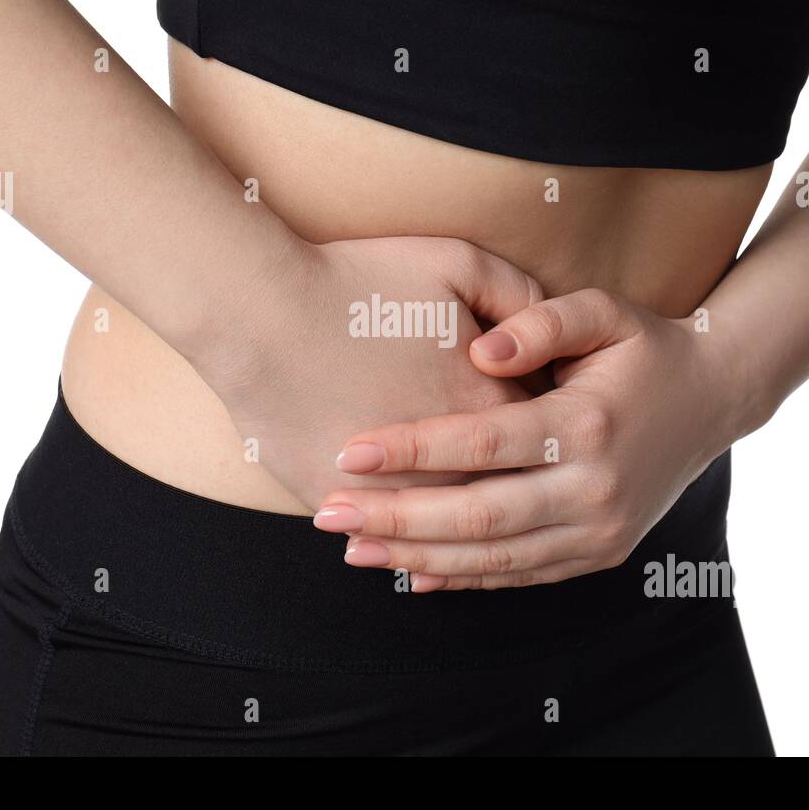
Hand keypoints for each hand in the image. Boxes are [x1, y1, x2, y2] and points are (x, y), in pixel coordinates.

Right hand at [190, 237, 543, 509]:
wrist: (259, 311)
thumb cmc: (359, 281)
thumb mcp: (458, 264)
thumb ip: (521, 297)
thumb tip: (548, 337)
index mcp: (494, 404)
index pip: (545, 436)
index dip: (540, 429)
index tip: (529, 424)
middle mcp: (457, 460)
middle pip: (504, 492)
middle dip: (514, 493)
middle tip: (508, 485)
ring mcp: (397, 490)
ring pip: (443, 530)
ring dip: (455, 535)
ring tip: (460, 536)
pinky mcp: (343, 503)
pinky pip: (381, 538)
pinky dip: (394, 544)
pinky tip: (398, 545)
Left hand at [313, 288, 750, 589]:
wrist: (714, 400)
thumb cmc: (645, 348)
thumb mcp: (605, 311)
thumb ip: (542, 320)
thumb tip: (481, 351)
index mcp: (588, 426)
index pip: (482, 444)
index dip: (412, 449)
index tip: (349, 451)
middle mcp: (595, 489)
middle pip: (478, 515)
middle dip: (396, 517)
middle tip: (329, 514)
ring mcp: (600, 532)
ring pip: (494, 558)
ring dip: (417, 556)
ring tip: (353, 547)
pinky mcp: (599, 555)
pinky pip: (520, 575)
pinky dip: (464, 579)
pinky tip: (411, 572)